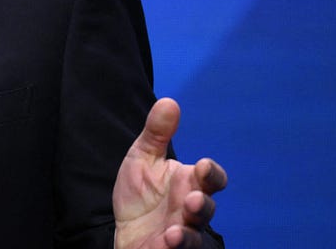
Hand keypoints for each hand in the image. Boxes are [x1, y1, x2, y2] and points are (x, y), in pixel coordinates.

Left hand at [113, 98, 226, 248]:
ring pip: (195, 234)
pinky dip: (176, 246)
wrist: (124, 230)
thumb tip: (169, 101)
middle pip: (207, 208)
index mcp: (189, 183)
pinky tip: (167, 239)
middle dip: (202, 204)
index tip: (201, 166)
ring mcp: (183, 232)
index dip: (211, 173)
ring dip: (188, 232)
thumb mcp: (142, 158)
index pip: (211, 178)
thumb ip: (156, 133)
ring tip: (176, 230)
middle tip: (193, 199)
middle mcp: (191, 209)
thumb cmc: (141, 194)